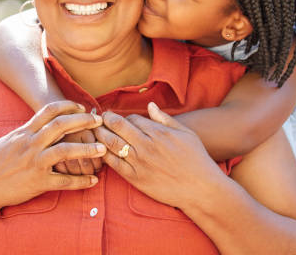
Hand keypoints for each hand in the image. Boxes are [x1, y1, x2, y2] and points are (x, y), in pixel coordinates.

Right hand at [0, 101, 106, 212]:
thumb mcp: (9, 141)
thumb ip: (27, 132)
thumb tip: (43, 123)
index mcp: (24, 132)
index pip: (49, 111)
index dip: (68, 106)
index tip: (82, 107)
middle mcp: (30, 144)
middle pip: (61, 125)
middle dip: (83, 121)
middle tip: (99, 121)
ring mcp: (34, 163)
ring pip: (65, 151)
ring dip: (87, 149)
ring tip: (102, 149)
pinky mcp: (37, 182)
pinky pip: (63, 181)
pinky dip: (80, 181)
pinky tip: (92, 180)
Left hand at [94, 102, 223, 211]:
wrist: (200, 189)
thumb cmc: (196, 159)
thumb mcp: (185, 133)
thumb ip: (165, 118)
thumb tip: (150, 105)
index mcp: (158, 132)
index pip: (131, 119)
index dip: (123, 117)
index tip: (117, 118)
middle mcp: (146, 145)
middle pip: (118, 127)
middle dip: (106, 120)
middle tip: (99, 118)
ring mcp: (139, 162)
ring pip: (112, 143)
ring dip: (101, 134)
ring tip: (95, 131)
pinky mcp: (136, 178)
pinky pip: (114, 164)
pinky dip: (104, 155)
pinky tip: (100, 151)